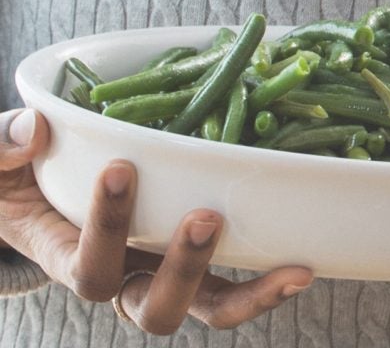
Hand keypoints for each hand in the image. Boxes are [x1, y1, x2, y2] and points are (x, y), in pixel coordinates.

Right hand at [0, 107, 311, 332]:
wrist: (32, 192)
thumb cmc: (11, 177)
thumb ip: (1, 148)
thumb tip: (33, 131)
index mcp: (69, 257)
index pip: (89, 265)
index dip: (105, 226)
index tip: (120, 166)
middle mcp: (124, 277)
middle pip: (154, 306)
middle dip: (182, 268)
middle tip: (205, 216)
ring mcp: (166, 272)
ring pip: (208, 307)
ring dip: (248, 292)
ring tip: (293, 269)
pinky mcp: (202, 260)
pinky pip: (237, 283)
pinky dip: (270, 280)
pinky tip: (308, 264)